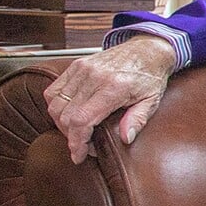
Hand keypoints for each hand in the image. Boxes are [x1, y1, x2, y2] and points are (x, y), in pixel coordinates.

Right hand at [43, 36, 175, 163]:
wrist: (146, 50)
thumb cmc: (150, 76)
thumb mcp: (152, 101)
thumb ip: (137, 120)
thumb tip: (125, 138)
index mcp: (113, 87)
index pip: (81, 120)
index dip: (76, 142)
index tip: (78, 155)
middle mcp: (93, 77)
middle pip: (65, 115)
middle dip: (71, 137)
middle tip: (84, 146)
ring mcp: (82, 69)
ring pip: (55, 104)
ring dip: (61, 123)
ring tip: (78, 132)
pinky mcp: (76, 66)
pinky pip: (53, 91)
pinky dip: (56, 107)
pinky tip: (69, 116)